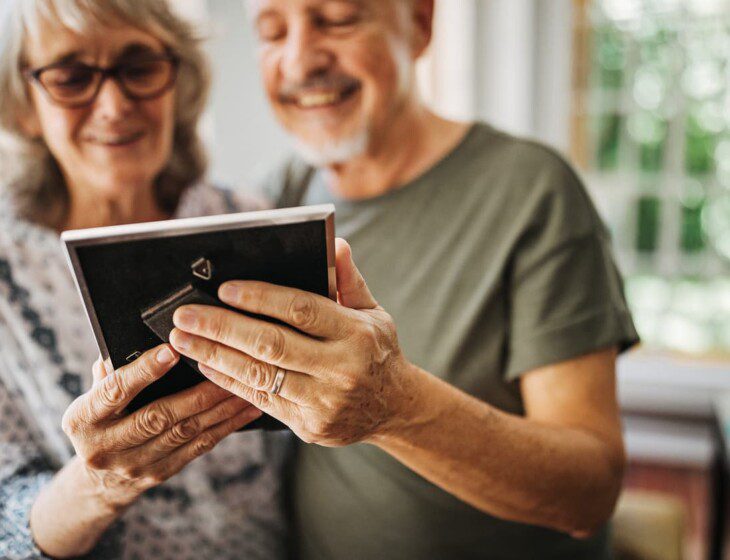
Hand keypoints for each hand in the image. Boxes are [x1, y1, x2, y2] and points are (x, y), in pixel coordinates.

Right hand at [62, 344, 261, 507]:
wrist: (99, 478)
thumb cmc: (101, 418)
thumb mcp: (92, 395)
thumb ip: (111, 371)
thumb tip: (136, 340)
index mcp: (83, 419)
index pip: (115, 391)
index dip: (145, 371)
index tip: (173, 350)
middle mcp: (106, 446)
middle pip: (158, 416)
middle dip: (197, 392)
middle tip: (226, 368)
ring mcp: (135, 464)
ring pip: (185, 432)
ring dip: (220, 408)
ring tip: (245, 386)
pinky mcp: (160, 473)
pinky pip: (198, 447)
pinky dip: (225, 427)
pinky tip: (246, 410)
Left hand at [169, 239, 417, 446]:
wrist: (394, 407)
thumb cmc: (376, 350)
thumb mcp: (372, 312)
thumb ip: (348, 280)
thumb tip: (335, 244)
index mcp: (356, 333)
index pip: (301, 310)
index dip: (260, 298)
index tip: (224, 289)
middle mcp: (341, 368)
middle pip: (271, 344)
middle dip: (222, 327)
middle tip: (185, 315)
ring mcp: (324, 401)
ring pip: (259, 375)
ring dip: (215, 355)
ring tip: (184, 339)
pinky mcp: (310, 426)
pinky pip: (260, 401)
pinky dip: (229, 381)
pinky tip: (206, 364)